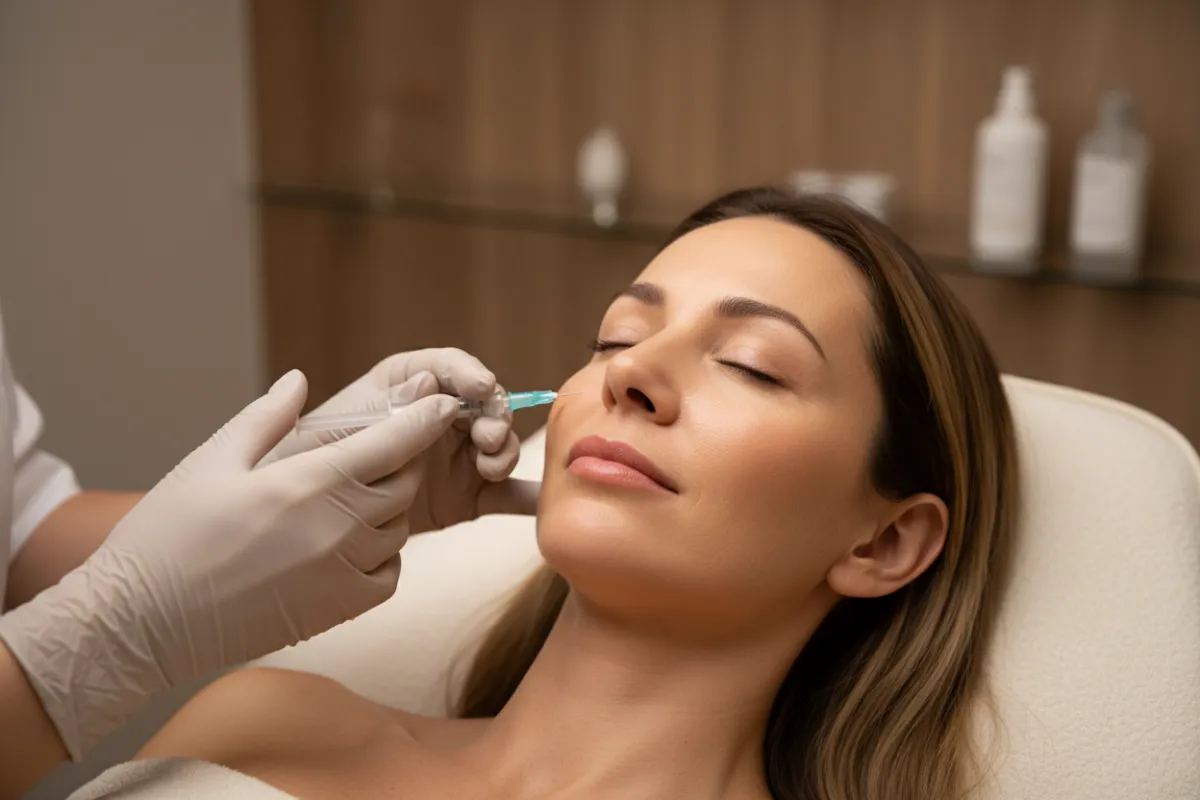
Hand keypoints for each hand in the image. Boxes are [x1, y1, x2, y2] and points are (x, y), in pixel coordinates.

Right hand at [0, 370, 459, 758]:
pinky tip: (350, 544)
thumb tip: (300, 380)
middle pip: (405, 482)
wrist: (141, 624)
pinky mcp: (338, 610)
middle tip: (389, 447)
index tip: (442, 400)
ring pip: (400, 528)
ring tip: (354, 497)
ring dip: (388, 508)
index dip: (426, 416)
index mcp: (309, 481)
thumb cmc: (168, 535)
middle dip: (404, 460)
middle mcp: (338, 528)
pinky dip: (382, 555)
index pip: (395, 440)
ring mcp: (342, 573)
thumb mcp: (212, 460)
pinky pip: (389, 574)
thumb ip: (267, 417)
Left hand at [268, 348, 539, 527]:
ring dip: (504, 451)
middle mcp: (438, 417)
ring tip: (490, 469)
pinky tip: (544, 502)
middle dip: (493, 415)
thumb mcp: (341, 433)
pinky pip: (505, 494)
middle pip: (483, 404)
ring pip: (498, 444)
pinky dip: (527, 496)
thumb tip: (428, 384)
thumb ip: (384, 410)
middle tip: (486, 437)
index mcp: (405, 387)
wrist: (304, 524)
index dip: (468, 372)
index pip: (446, 368)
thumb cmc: (311, 465)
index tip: (481, 386)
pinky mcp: (468, 497)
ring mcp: (457, 457)